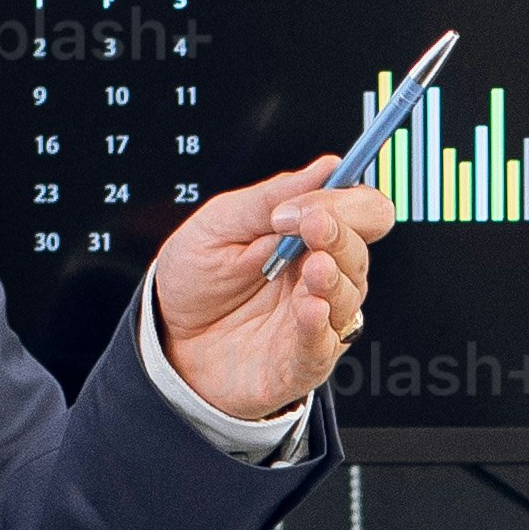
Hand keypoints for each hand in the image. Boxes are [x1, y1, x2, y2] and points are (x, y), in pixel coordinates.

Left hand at [144, 160, 395, 423]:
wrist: (167, 338)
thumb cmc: (197, 282)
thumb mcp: (219, 225)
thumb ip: (270, 198)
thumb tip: (327, 167)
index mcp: (309, 238)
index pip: (361, 214)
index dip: (345, 203)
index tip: (305, 205)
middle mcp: (320, 278)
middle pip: (358, 253)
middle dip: (339, 235)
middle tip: (307, 226)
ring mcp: (315, 321)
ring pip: (348, 298)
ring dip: (334, 279)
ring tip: (312, 268)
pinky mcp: (301, 362)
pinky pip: (323, 346)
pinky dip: (319, 327)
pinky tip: (311, 309)